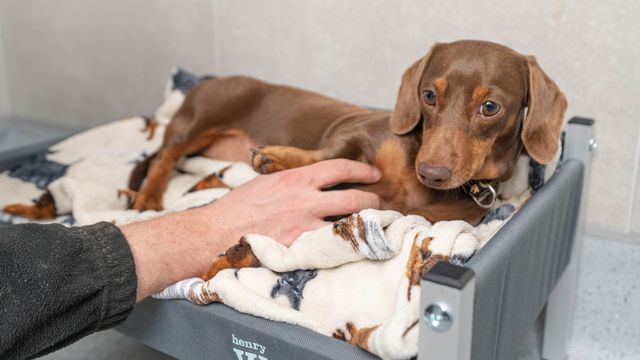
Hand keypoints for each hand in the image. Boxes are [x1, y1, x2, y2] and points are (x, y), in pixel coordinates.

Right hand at [121, 159, 381, 300]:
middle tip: (379, 203)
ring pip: (348, 224)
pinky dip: (341, 245)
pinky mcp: (300, 250)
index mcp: (295, 179)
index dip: (362, 170)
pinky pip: (330, 246)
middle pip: (354, 198)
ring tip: (371, 226)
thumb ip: (292, 182)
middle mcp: (305, 201)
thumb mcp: (266, 183)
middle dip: (373, 200)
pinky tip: (349, 246)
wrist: (215, 234)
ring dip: (363, 225)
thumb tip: (309, 183)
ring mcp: (305, 228)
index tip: (373, 174)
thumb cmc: (236, 208)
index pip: (339, 168)